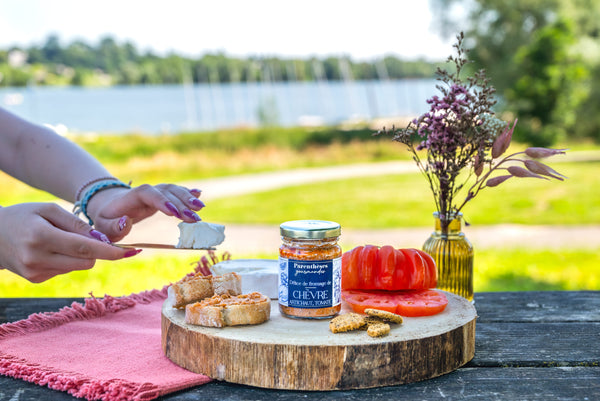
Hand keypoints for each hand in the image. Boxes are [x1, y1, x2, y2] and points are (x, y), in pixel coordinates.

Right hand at [0, 203, 138, 282]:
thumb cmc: (24, 216)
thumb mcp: (48, 209)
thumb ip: (76, 224)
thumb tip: (101, 240)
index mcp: (41, 236)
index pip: (84, 248)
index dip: (109, 251)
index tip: (129, 252)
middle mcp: (37, 258)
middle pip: (85, 261)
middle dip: (97, 252)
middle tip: (93, 238)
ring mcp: (35, 272)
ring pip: (77, 267)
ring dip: (80, 255)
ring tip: (61, 240)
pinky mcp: (35, 280)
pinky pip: (65, 271)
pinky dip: (66, 261)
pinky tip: (51, 250)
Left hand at [85, 183, 203, 241]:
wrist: (109, 208)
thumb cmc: (106, 220)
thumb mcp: (103, 227)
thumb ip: (114, 226)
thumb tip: (127, 221)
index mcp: (131, 197)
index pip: (148, 194)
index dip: (161, 201)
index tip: (173, 213)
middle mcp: (146, 191)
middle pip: (165, 192)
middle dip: (181, 204)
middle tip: (194, 219)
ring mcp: (155, 192)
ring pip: (174, 190)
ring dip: (188, 198)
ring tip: (200, 209)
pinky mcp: (162, 196)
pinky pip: (176, 192)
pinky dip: (188, 192)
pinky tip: (199, 194)